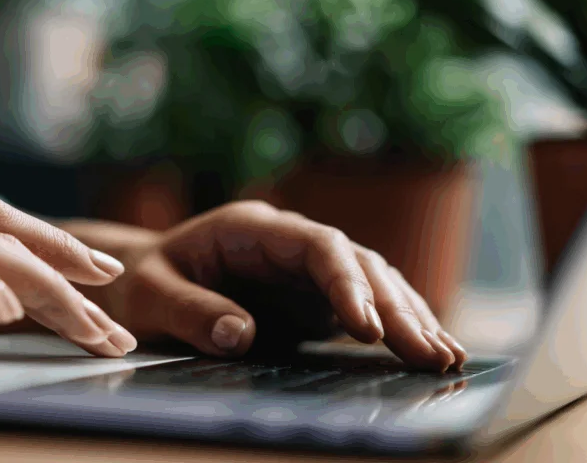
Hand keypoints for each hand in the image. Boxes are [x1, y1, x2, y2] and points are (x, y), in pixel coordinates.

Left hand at [71, 201, 466, 370]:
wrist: (140, 280)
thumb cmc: (141, 283)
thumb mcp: (151, 295)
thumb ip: (190, 311)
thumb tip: (239, 335)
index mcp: (251, 228)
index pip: (317, 246)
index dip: (347, 282)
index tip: (366, 327)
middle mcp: (288, 243)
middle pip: (357, 264)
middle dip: (395, 308)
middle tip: (429, 353)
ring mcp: (304, 269)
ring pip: (372, 282)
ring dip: (409, 317)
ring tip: (446, 358)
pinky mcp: (311, 297)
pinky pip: (364, 307)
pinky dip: (396, 327)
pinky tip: (429, 350)